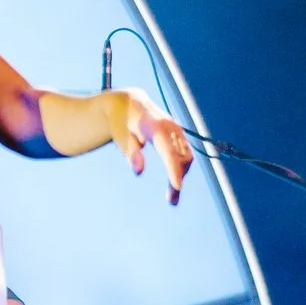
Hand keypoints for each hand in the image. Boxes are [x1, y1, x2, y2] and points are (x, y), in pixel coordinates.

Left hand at [100, 88, 195, 204]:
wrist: (130, 103)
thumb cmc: (121, 121)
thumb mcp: (119, 135)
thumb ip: (130, 152)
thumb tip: (138, 171)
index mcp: (153, 125)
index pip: (166, 148)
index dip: (172, 167)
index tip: (176, 186)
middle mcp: (169, 126)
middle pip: (179, 156)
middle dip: (177, 178)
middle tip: (171, 201)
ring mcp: (176, 130)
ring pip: (186, 157)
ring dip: (181, 177)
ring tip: (172, 198)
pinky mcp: (179, 135)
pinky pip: (185, 155)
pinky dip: (181, 171)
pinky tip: (174, 186)